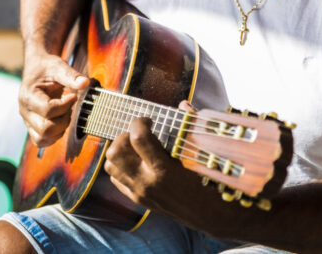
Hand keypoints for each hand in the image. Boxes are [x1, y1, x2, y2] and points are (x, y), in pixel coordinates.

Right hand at [18, 47, 89, 146]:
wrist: (36, 68)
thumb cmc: (46, 67)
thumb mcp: (58, 66)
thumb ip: (71, 75)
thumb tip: (85, 83)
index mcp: (28, 95)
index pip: (48, 110)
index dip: (65, 105)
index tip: (73, 96)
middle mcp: (25, 111)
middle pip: (45, 129)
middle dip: (63, 120)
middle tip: (69, 106)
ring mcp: (27, 120)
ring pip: (43, 139)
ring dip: (60, 129)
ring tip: (64, 113)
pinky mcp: (32, 126)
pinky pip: (41, 141)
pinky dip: (54, 136)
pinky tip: (61, 120)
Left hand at [104, 101, 209, 225]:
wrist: (211, 216)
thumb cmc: (211, 184)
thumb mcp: (202, 155)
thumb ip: (190, 126)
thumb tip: (183, 105)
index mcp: (164, 169)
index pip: (137, 138)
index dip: (140, 122)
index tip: (148, 121)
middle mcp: (146, 182)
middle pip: (115, 151)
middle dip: (124, 136)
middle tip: (140, 134)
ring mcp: (139, 193)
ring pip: (110, 165)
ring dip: (119, 151)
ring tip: (136, 148)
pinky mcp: (137, 200)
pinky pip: (115, 179)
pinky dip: (120, 166)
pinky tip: (137, 162)